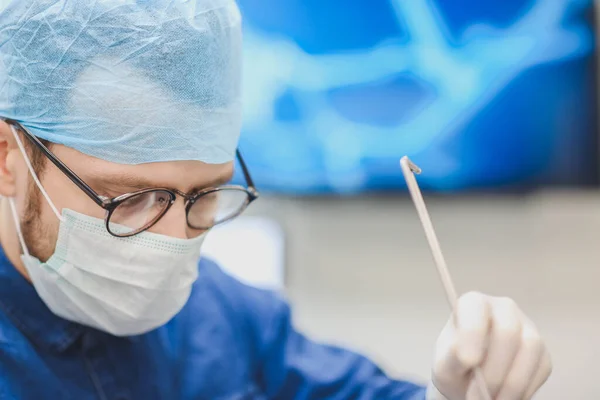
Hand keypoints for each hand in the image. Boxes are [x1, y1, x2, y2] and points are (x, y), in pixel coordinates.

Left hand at [426, 292, 551, 399]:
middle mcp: (503, 309)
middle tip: (479, 395)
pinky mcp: (542, 352)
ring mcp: (526, 328)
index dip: (472, 332)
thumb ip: (453, 358)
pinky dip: (523, 389)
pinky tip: (504, 397)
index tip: (467, 361)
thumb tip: (469, 358)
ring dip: (511, 382)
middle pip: (507, 329)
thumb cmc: (454, 368)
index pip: (475, 305)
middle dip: (494, 369)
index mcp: (472, 304)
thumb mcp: (444, 365)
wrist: (472, 384)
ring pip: (530, 347)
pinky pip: (541, 367)